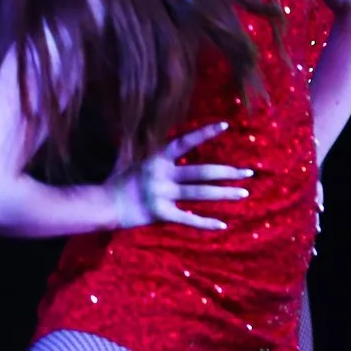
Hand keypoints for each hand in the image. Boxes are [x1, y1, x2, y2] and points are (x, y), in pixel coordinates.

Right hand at [105, 123, 249, 231]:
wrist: (101, 205)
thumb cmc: (119, 182)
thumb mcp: (135, 160)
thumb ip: (153, 152)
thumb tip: (161, 136)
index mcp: (157, 159)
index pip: (185, 142)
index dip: (205, 133)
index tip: (226, 125)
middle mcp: (162, 174)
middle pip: (202, 172)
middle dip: (228, 172)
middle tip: (250, 172)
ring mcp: (162, 194)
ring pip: (201, 193)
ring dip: (224, 194)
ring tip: (244, 193)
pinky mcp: (160, 213)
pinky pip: (188, 219)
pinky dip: (205, 223)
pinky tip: (222, 225)